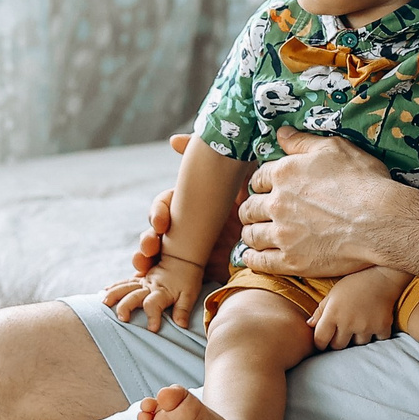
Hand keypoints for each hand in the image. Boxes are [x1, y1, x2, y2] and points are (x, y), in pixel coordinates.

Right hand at [103, 256, 206, 333]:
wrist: (183, 260)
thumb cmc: (188, 280)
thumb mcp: (189, 295)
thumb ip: (183, 309)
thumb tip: (181, 325)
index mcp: (162, 292)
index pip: (154, 304)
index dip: (152, 316)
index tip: (152, 329)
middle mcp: (149, 286)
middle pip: (133, 295)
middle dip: (126, 307)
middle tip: (122, 319)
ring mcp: (142, 282)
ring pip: (124, 287)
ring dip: (113, 295)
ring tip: (104, 304)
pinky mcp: (138, 280)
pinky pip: (123, 282)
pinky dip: (113, 287)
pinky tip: (103, 293)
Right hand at [132, 134, 239, 275]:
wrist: (275, 228)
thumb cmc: (251, 199)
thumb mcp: (232, 175)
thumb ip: (207, 157)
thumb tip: (174, 139)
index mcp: (188, 201)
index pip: (164, 205)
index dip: (158, 213)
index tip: (161, 222)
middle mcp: (184, 224)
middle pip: (155, 231)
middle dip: (147, 239)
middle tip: (150, 245)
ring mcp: (187, 248)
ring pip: (157, 253)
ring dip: (145, 257)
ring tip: (143, 263)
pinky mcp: (195, 270)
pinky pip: (169, 275)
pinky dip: (153, 277)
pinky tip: (143, 279)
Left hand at [237, 129, 393, 278]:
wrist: (382, 220)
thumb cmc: (364, 182)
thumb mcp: (334, 149)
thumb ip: (302, 142)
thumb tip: (281, 133)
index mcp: (284, 174)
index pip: (258, 178)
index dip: (261, 184)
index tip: (264, 190)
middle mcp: (277, 203)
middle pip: (250, 207)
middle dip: (252, 209)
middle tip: (257, 213)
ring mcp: (283, 234)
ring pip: (252, 234)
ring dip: (251, 233)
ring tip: (255, 234)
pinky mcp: (291, 261)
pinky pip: (260, 262)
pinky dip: (252, 259)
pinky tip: (251, 256)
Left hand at [310, 268, 404, 349]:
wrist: (382, 275)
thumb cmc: (354, 282)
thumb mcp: (333, 293)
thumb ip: (321, 310)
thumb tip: (310, 324)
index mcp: (332, 314)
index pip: (320, 339)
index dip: (320, 343)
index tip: (323, 342)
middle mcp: (348, 323)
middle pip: (338, 346)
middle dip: (337, 341)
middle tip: (341, 333)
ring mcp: (366, 326)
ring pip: (357, 344)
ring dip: (357, 338)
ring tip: (359, 325)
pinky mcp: (382, 326)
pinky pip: (377, 340)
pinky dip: (376, 335)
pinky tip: (374, 324)